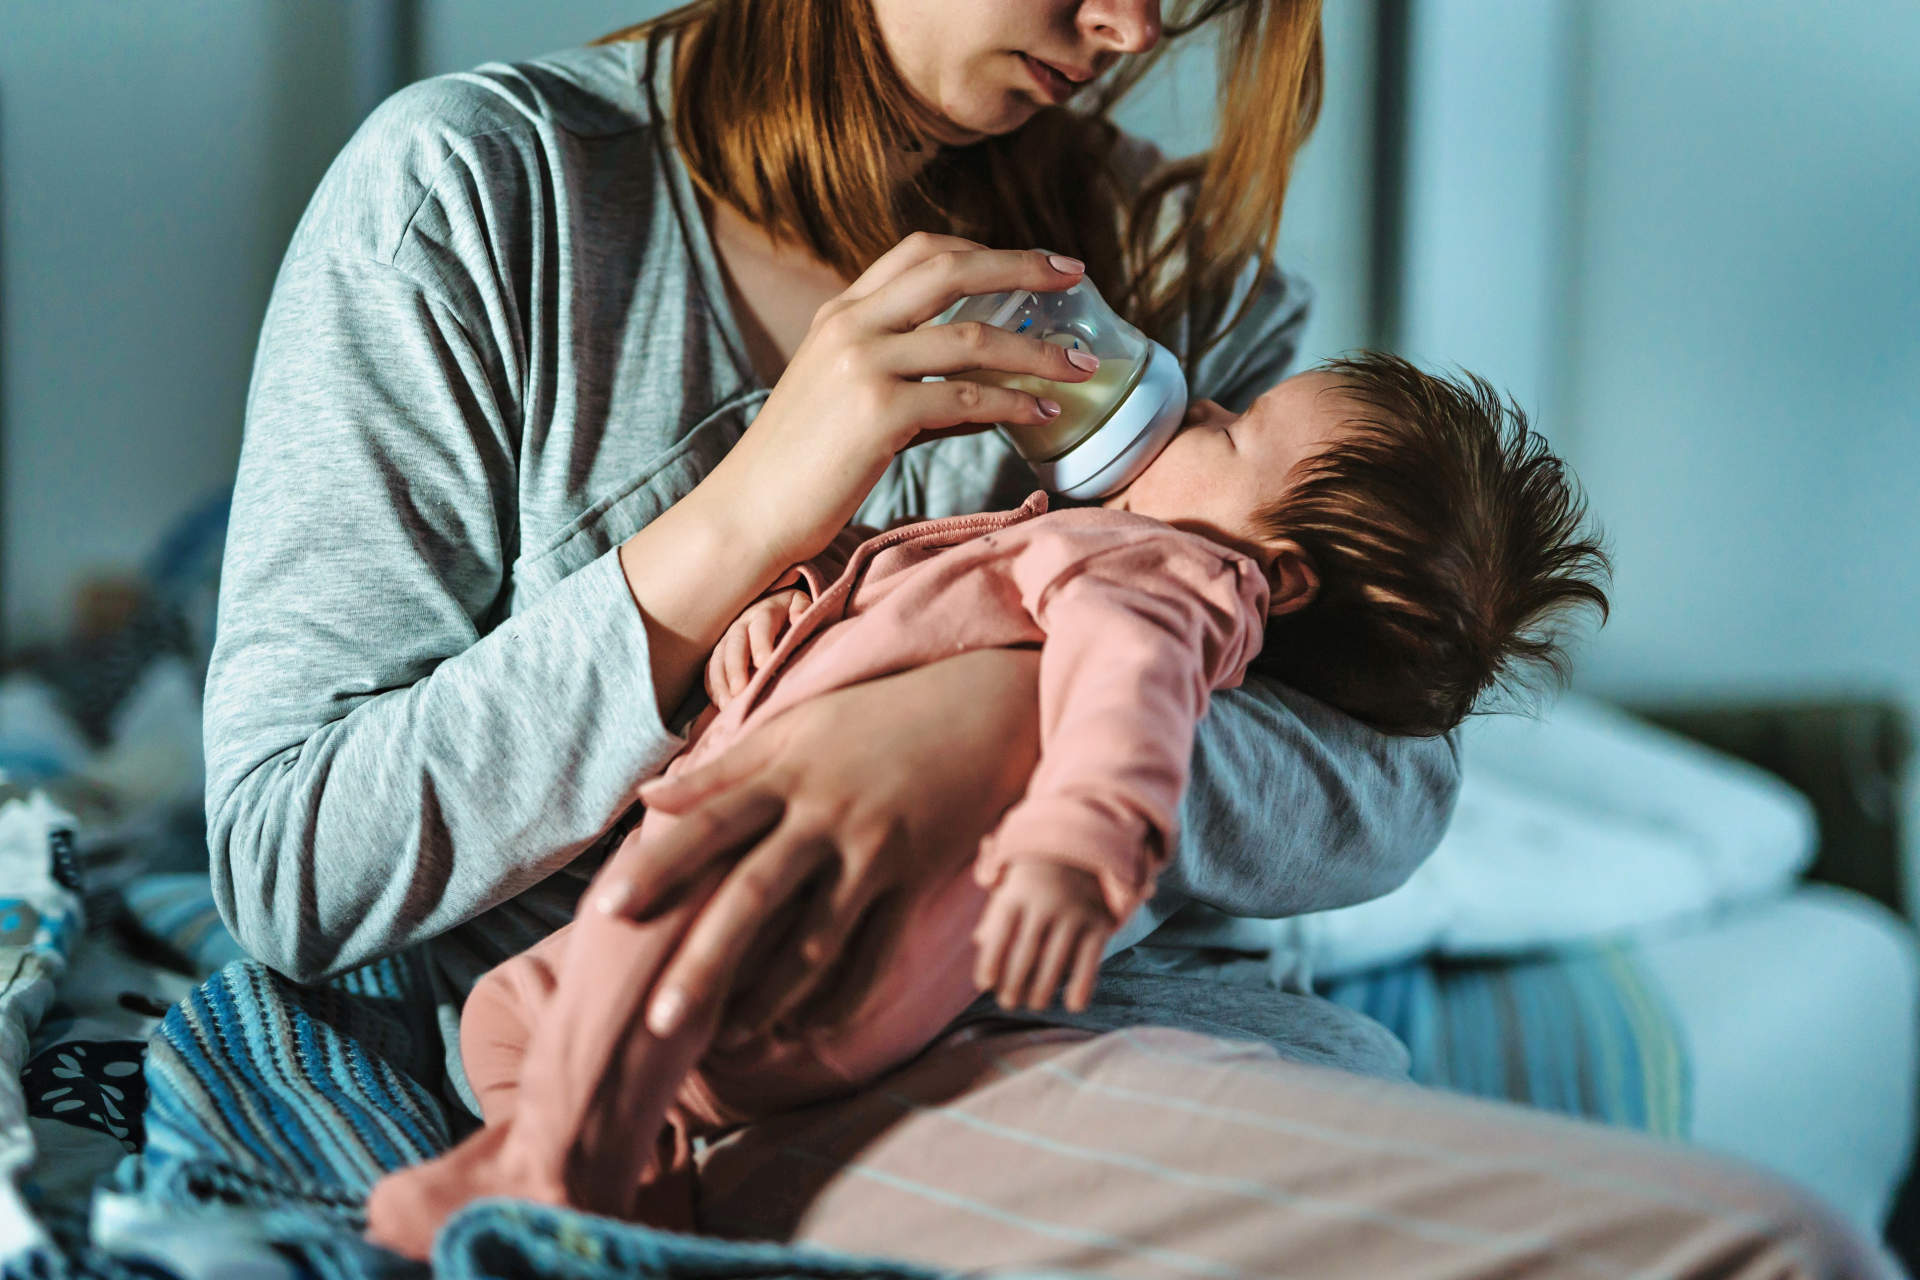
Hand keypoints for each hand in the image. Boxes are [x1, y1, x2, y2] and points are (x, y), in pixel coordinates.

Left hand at [594, 647, 1043, 1038]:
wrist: (981, 712)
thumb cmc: (875, 720)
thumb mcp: (796, 729)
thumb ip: (721, 770)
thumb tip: (646, 800)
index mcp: (787, 776)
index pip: (710, 824)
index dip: (658, 867)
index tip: (606, 909)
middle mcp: (826, 818)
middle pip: (755, 896)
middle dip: (705, 962)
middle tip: (657, 1022)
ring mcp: (875, 855)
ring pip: (816, 942)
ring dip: (770, 999)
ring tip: (726, 1041)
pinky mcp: (916, 884)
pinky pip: (876, 956)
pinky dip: (841, 1000)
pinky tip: (804, 1031)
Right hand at [705, 588, 808, 709]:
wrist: (770, 604)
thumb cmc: (790, 610)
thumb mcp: (799, 601)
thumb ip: (801, 608)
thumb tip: (798, 618)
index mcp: (764, 612)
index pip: (761, 627)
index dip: (761, 644)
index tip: (764, 664)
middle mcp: (742, 625)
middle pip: (735, 645)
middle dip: (736, 668)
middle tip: (740, 691)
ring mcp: (728, 639)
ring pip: (719, 658)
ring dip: (721, 682)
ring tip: (728, 705)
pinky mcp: (720, 652)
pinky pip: (711, 668)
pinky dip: (713, 686)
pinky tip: (720, 703)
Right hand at [710, 234, 1098, 568]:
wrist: (749, 511)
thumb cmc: (804, 464)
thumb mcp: (846, 396)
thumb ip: (908, 377)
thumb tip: (992, 391)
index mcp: (841, 312)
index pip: (919, 252)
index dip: (984, 249)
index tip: (1035, 261)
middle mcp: (851, 325)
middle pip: (950, 270)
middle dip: (1022, 266)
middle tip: (1076, 275)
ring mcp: (863, 365)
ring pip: (972, 338)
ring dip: (1037, 350)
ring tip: (1079, 365)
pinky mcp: (878, 413)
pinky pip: (968, 399)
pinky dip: (1015, 403)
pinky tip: (1042, 413)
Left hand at [973, 860, 1115, 1012]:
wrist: (1083, 853)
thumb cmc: (1035, 883)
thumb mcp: (1012, 890)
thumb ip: (995, 917)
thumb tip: (979, 941)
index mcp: (1018, 894)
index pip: (1000, 932)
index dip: (991, 960)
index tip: (985, 985)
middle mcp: (1046, 902)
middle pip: (1026, 950)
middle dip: (1015, 982)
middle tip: (1008, 1003)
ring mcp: (1074, 913)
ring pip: (1056, 958)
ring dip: (1043, 988)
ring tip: (1035, 1005)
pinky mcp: (1099, 924)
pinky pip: (1090, 959)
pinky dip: (1082, 984)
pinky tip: (1074, 1006)